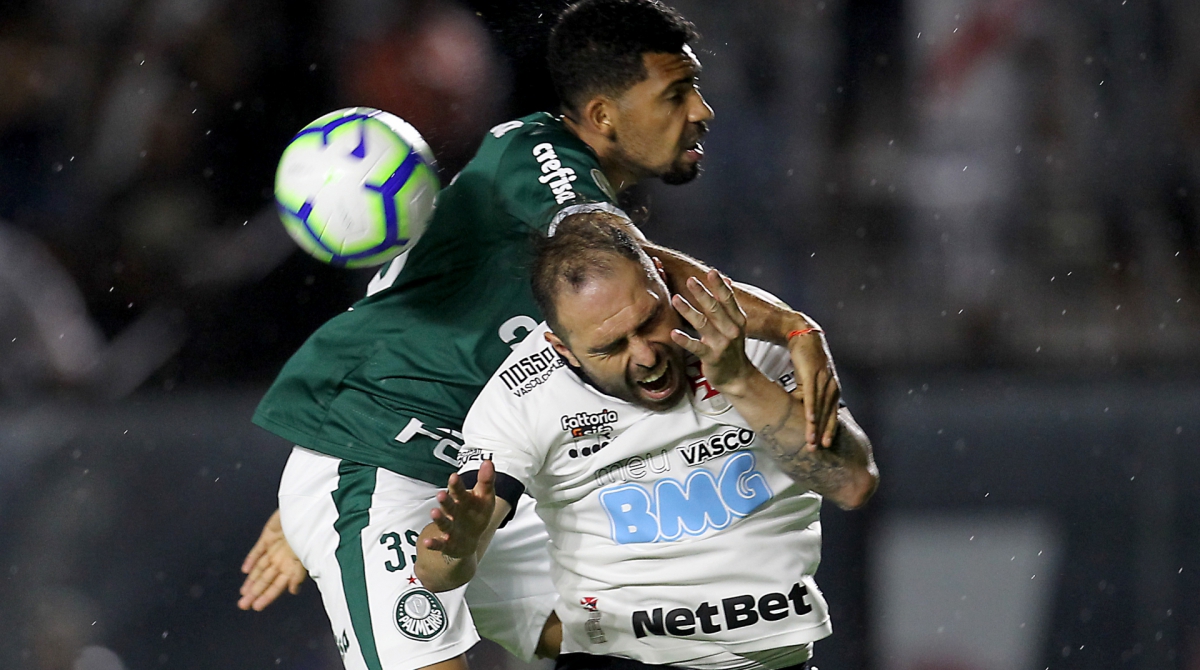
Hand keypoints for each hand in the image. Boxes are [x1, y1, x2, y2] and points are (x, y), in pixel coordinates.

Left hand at [238, 509, 306, 610]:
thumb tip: (293, 591)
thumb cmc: (309, 533)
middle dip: (255, 593)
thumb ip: (298, 573)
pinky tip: (245, 570)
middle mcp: (282, 559)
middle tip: (243, 605)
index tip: (256, 607)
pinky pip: (257, 551)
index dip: (267, 596)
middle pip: (266, 579)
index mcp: (292, 566)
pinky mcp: (268, 535)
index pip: (277, 585)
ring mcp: (275, 547)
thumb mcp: (305, 555)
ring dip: (252, 580)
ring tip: (243, 593)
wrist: (306, 509)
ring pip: (260, 568)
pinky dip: (251, 560)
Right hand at [423, 460, 496, 558]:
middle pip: (450, 506)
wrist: (468, 541)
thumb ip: (486, 481)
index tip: (454, 476)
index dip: (456, 485)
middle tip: (441, 494)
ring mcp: (450, 528)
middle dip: (446, 500)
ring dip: (439, 519)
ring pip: (444, 523)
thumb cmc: (475, 515)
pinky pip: (440, 544)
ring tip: (434, 513)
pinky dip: (433, 543)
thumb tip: (488, 461)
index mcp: (462, 500)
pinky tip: (426, 542)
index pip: (459, 491)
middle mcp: (454, 513)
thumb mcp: (485, 498)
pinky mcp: (447, 544)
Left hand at [670, 270, 754, 389]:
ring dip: (688, 311)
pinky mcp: (712, 357)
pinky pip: (696, 347)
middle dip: (702, 293)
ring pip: (703, 324)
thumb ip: (728, 304)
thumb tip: (726, 280)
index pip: (728, 299)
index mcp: (737, 319)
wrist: (737, 377)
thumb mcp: (735, 324)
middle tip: (690, 280)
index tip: (711, 272)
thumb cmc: (732, 347)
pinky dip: (685, 340)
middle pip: (714, 308)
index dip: (719, 285)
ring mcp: (722, 344)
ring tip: (675, 299)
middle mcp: (731, 330)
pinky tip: (674, 333)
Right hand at [785, 319, 840, 448]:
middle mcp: (831, 385)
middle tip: (817, 450)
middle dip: (823, 434)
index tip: (825, 447)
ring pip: (820, 408)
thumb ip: (804, 397)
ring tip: (811, 442)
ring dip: (815, 426)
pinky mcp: (813, 373)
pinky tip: (809, 420)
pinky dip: (810, 409)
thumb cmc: (804, 358)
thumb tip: (799, 412)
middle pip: (827, 415)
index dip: (829, 431)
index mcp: (832, 389)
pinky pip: (812, 395)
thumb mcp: (806, 381)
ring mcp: (823, 379)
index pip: (832, 415)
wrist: (801, 334)